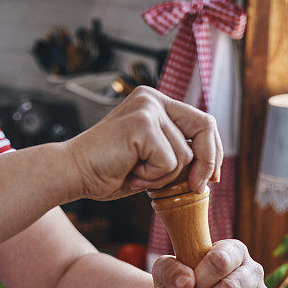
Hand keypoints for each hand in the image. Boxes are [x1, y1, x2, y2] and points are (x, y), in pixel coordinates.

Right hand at [67, 86, 222, 200]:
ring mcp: (148, 108)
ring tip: (135, 175)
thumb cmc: (108, 173)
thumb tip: (208, 170)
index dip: (213, 151)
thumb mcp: (150, 163)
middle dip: (208, 162)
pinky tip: (129, 173)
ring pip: (185, 155)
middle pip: (205, 127)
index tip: (212, 178)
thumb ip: (175, 157)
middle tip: (198, 187)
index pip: (202, 121)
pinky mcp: (143, 124)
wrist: (73, 174)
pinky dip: (151, 178)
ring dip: (163, 177)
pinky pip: (168, 162)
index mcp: (156, 103)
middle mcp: (153, 99)